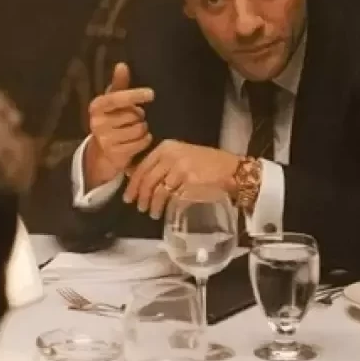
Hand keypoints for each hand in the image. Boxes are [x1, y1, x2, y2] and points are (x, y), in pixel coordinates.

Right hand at [82, 63, 154, 187]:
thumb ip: (119, 84)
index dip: (135, 95)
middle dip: (138, 117)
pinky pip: (141, 142)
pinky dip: (144, 141)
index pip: (118, 98)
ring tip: (134, 130)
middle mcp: (97, 123)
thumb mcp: (112, 102)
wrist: (102, 152)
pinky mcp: (116, 154)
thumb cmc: (111, 121)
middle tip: (132, 120)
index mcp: (97, 106)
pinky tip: (137, 141)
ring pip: (139, 129)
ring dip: (142, 129)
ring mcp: (105, 140)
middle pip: (134, 115)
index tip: (151, 94)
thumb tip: (122, 65)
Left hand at [123, 140, 238, 218]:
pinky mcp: (189, 180)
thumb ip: (159, 164)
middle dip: (140, 196)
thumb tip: (132, 175)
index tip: (128, 196)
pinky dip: (165, 206)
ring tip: (151, 213)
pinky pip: (172, 196)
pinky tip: (165, 211)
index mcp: (166, 147)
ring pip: (157, 190)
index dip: (132, 184)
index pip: (141, 166)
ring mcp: (180, 167)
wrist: (231, 169)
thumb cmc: (205, 164)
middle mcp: (170, 155)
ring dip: (152, 205)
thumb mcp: (179, 156)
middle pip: (147, 179)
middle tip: (138, 207)